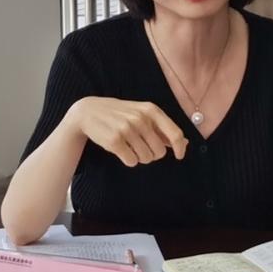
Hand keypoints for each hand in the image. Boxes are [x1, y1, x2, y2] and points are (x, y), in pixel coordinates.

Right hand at [67, 97, 187, 166]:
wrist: (88, 111)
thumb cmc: (119, 114)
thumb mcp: (142, 114)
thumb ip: (162, 128)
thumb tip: (184, 143)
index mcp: (151, 110)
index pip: (175, 134)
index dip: (180, 148)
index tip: (178, 156)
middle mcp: (140, 118)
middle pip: (160, 151)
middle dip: (152, 154)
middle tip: (141, 147)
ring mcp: (127, 129)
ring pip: (146, 158)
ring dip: (139, 157)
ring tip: (129, 147)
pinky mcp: (114, 141)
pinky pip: (132, 161)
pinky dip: (128, 160)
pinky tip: (121, 150)